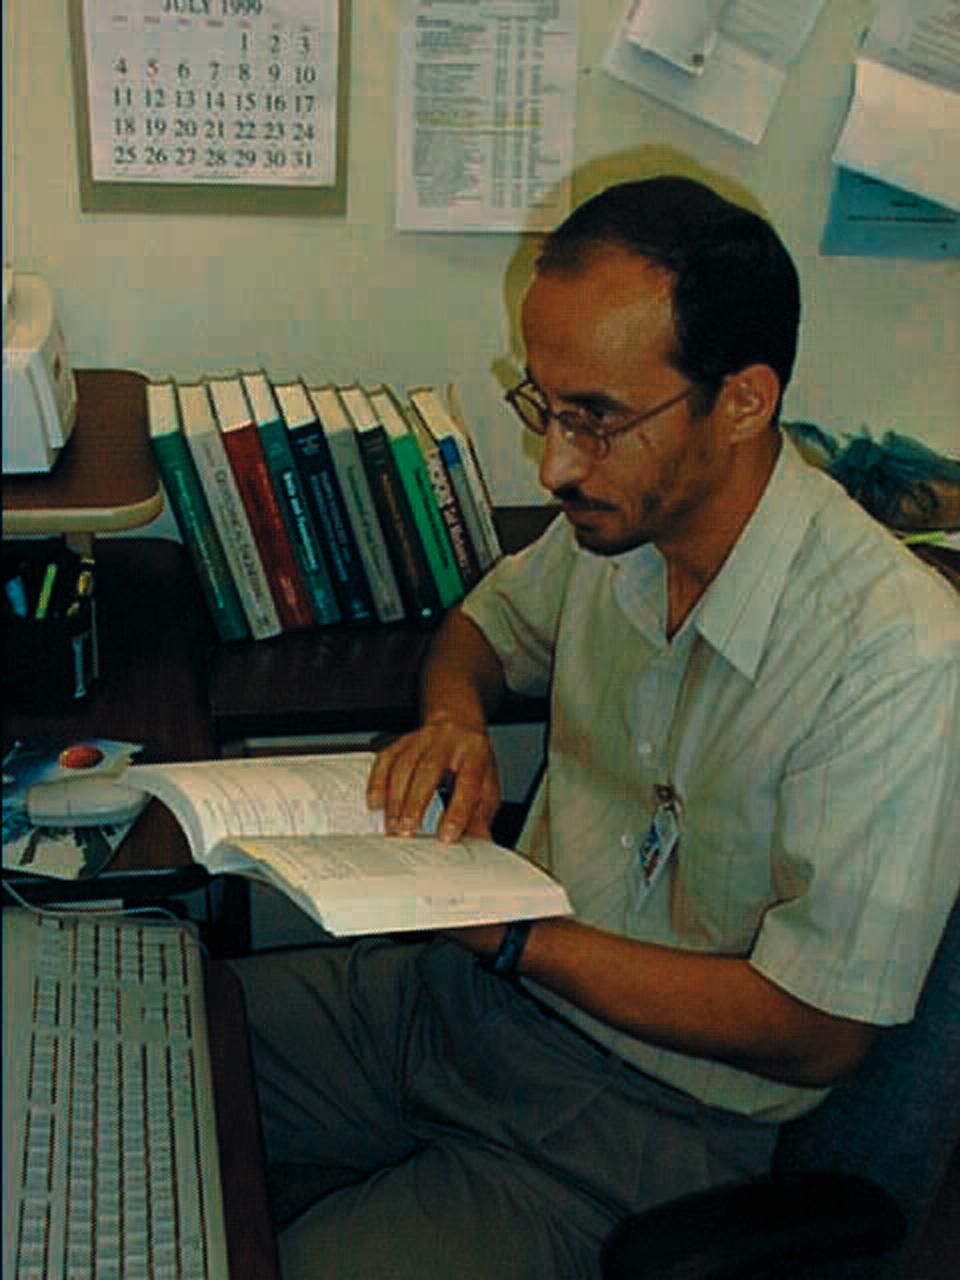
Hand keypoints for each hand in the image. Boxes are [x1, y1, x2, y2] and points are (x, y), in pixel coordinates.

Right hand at [367, 718, 500, 841]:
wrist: (458, 723)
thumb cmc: (473, 760)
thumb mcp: (487, 786)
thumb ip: (480, 815)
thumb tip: (476, 844)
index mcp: (475, 753)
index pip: (467, 782)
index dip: (457, 811)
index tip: (446, 836)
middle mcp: (448, 742)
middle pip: (429, 769)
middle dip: (416, 802)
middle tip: (408, 831)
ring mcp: (423, 739)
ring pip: (404, 765)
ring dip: (395, 799)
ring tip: (393, 826)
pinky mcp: (402, 741)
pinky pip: (385, 760)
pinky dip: (377, 783)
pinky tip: (376, 804)